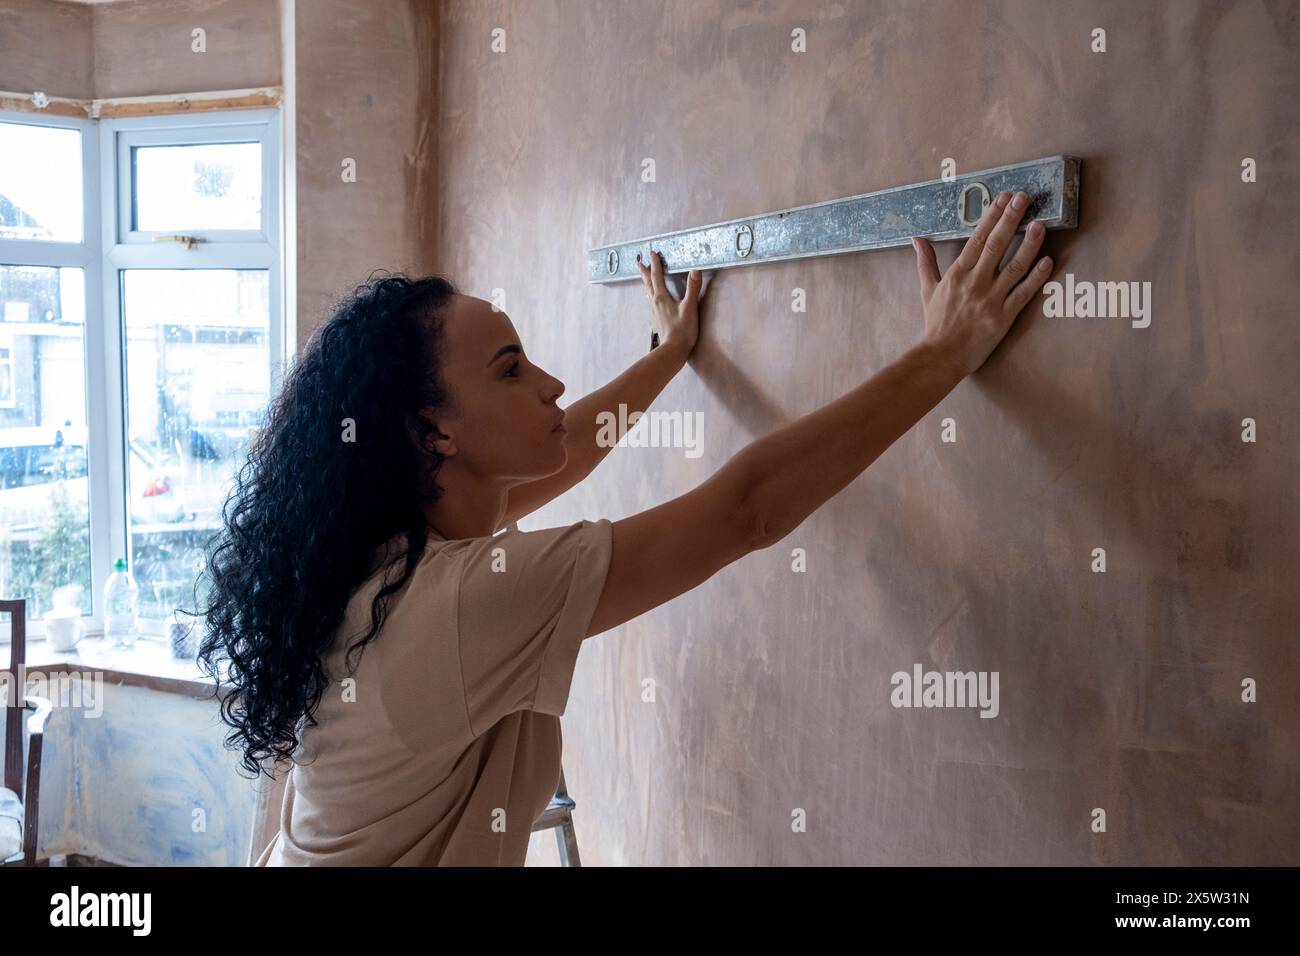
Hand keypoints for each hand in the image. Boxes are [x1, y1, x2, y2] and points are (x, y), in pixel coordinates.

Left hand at [636, 250, 704, 353]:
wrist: (673, 350)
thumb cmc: (682, 330)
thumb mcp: (690, 307)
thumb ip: (693, 289)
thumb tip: (695, 271)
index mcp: (661, 297)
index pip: (657, 276)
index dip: (655, 263)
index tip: (652, 253)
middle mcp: (655, 303)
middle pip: (648, 283)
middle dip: (644, 271)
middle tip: (639, 262)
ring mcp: (655, 312)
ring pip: (648, 293)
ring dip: (646, 283)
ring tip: (644, 278)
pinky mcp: (657, 319)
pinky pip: (651, 302)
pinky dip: (650, 295)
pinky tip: (652, 299)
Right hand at [912, 189, 1054, 375]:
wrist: (941, 357)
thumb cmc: (936, 324)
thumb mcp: (927, 290)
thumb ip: (925, 262)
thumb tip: (916, 238)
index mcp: (957, 274)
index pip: (977, 239)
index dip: (991, 217)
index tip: (1003, 198)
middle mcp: (975, 284)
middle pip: (995, 246)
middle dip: (1010, 220)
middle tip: (1024, 198)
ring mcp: (990, 300)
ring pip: (1013, 268)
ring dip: (1028, 245)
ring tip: (1040, 225)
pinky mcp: (1003, 318)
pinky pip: (1023, 295)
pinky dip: (1036, 278)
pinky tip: (1048, 261)